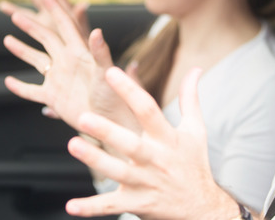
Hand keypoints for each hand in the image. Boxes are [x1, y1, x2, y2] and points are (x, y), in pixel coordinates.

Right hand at [3, 0, 137, 132]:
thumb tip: (97, 30)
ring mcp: (59, 79)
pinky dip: (19, 87)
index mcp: (80, 51)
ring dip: (22, 50)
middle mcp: (67, 62)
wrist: (113, 121)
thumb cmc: (116, 96)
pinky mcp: (53, 97)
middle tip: (16, 15)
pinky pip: (31, 91)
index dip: (55, 8)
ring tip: (7, 39)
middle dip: (31, 26)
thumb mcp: (106, 71)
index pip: (65, 24)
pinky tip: (7, 81)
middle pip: (46, 38)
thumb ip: (100, 52)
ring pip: (36, 61)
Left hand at [65, 67, 242, 219]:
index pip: (148, 110)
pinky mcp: (136, 203)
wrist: (202, 208)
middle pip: (130, 143)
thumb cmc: (194, 164)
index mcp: (168, 138)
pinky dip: (91, 207)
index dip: (130, 91)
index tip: (111, 72)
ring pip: (117, 171)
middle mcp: (156, 160)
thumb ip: (190, 98)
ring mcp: (145, 183)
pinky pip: (111, 206)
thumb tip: (195, 69)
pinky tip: (71, 206)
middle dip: (107, 131)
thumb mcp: (196, 129)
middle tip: (83, 117)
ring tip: (73, 145)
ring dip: (95, 160)